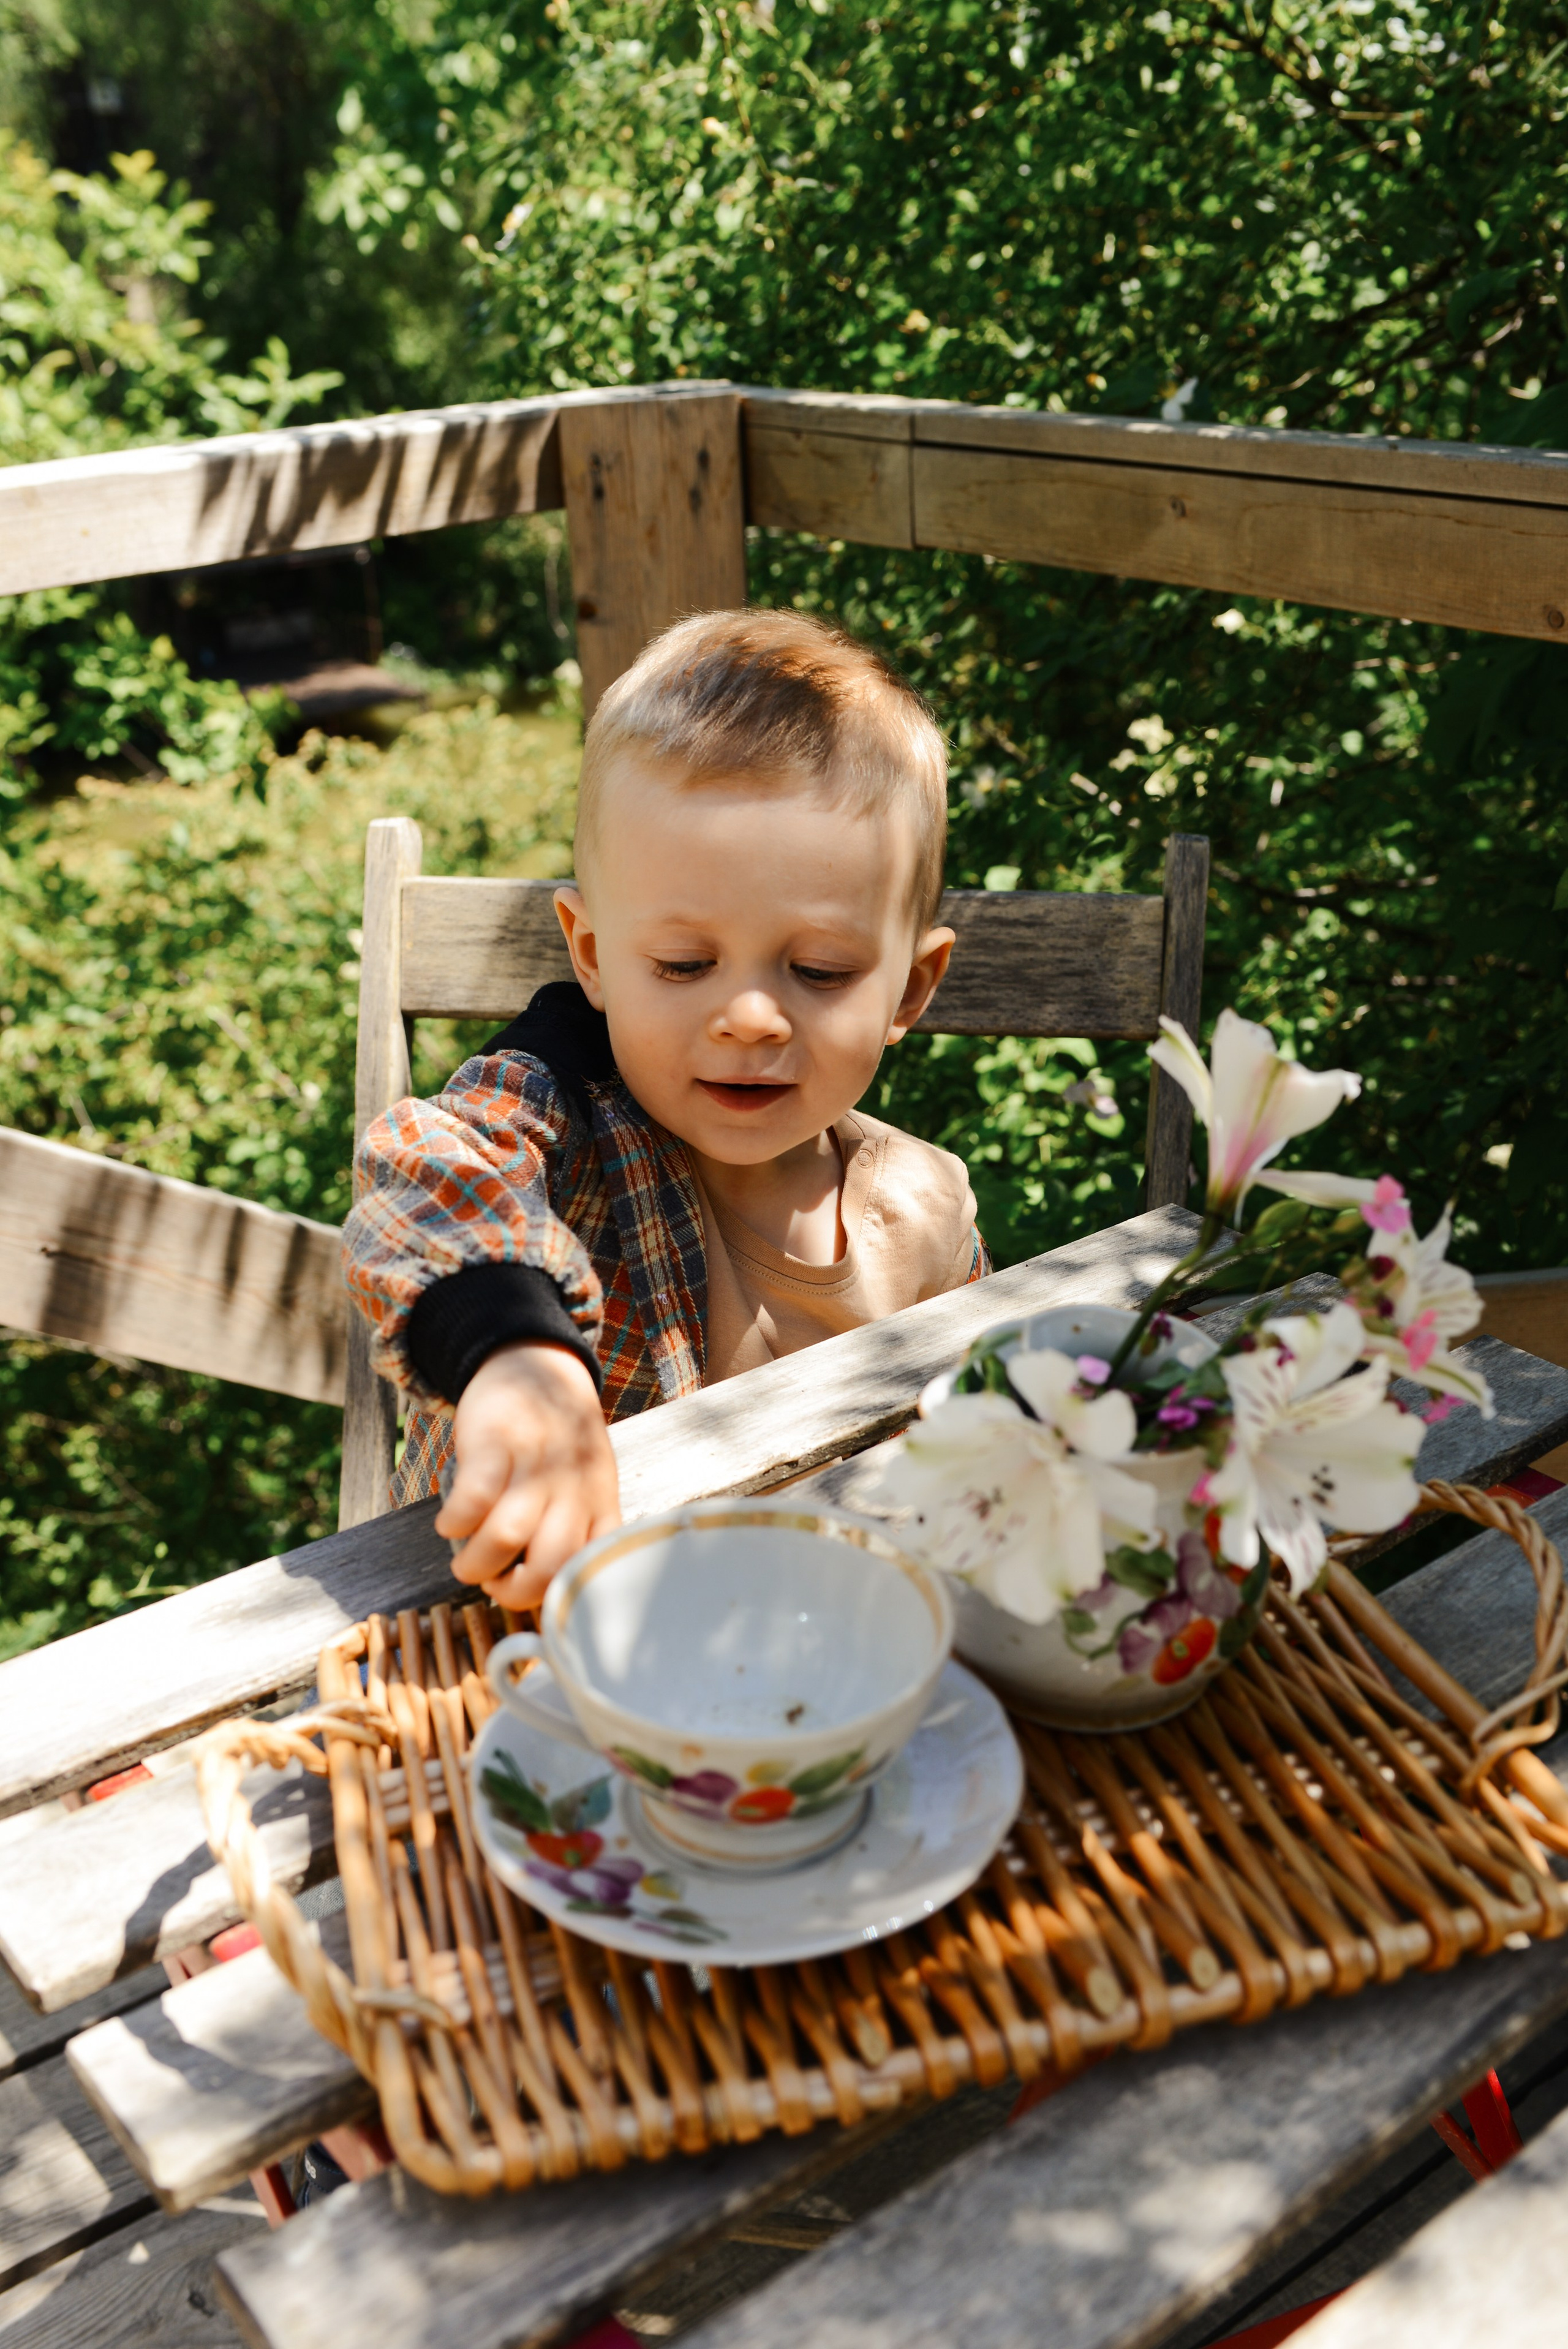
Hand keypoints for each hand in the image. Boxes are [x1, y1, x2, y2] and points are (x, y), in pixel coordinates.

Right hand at [435, 1343, 619, 1610]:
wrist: (535, 1361)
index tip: (532, 1602)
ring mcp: (534, 1462)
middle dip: (513, 1591)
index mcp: (599, 1501)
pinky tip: (449, 1525)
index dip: (558, 1598)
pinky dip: (456, 1522)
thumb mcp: (589, 1480)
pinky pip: (474, 1496)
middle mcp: (573, 1485)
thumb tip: (555, 1591)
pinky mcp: (495, 1441)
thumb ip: (582, 1527)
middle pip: (550, 1562)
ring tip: (466, 1562)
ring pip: (509, 1534)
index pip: (592, 1566)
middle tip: (493, 1585)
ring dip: (478, 1563)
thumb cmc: (558, 1437)